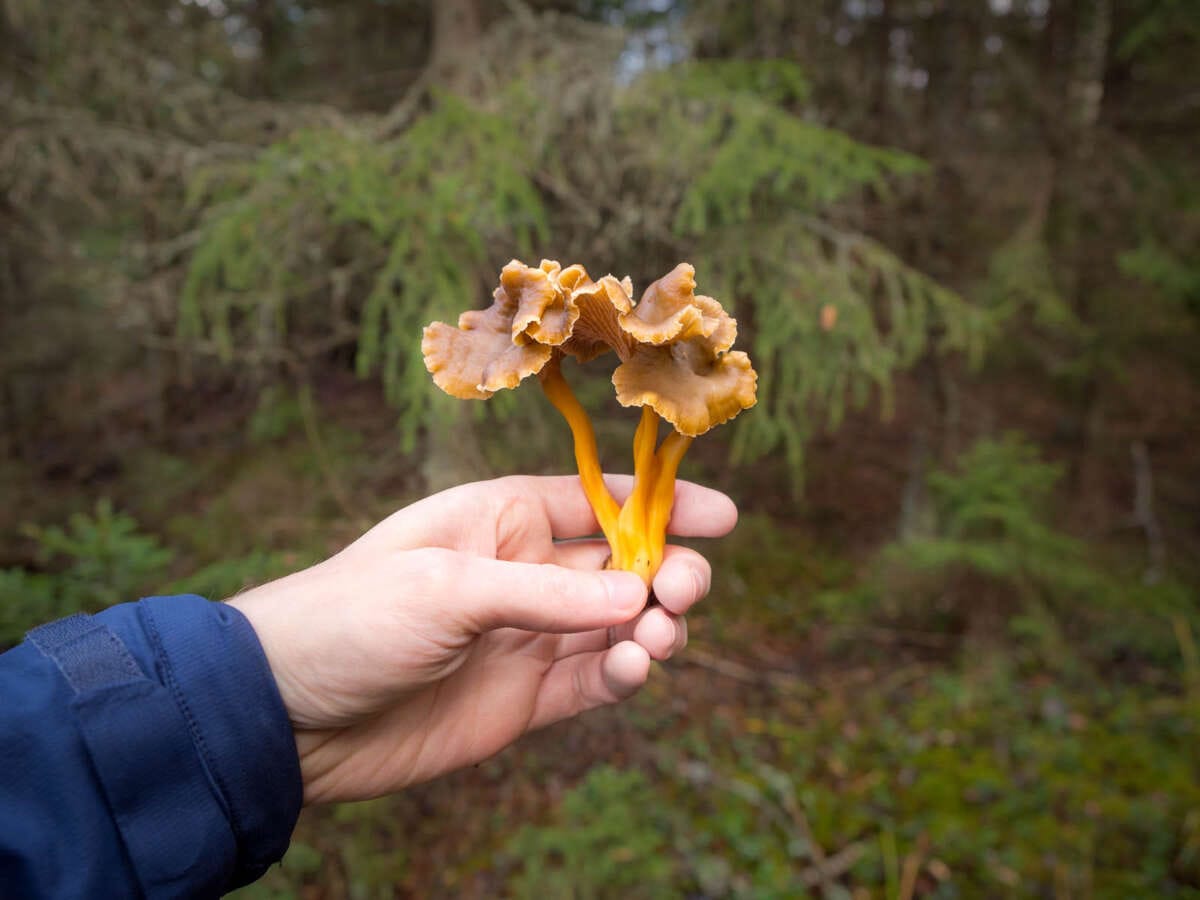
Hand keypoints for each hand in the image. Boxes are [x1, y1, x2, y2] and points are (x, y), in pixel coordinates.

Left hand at [228, 475, 736, 804]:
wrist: (288, 714)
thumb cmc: (352, 617)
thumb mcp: (448, 587)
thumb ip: (547, 593)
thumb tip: (637, 594)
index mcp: (502, 518)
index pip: (600, 500)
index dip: (665, 503)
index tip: (725, 516)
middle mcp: (524, 573)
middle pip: (624, 564)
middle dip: (669, 571)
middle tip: (685, 589)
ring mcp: (527, 638)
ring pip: (620, 624)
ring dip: (655, 627)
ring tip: (658, 639)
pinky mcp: (524, 699)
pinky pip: (595, 681)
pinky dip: (626, 674)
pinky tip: (634, 668)